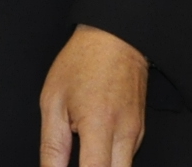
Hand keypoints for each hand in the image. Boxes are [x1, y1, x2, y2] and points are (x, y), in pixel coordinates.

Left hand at [39, 25, 146, 166]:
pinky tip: (93, 155)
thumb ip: (52, 147)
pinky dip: (109, 164)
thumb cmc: (82, 62)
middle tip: (77, 164)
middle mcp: (124, 133)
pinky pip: (125, 160)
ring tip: (82, 158)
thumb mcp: (53, 102)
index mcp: (99, 125)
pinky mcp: (140, 131)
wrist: (115, 37)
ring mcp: (136, 133)